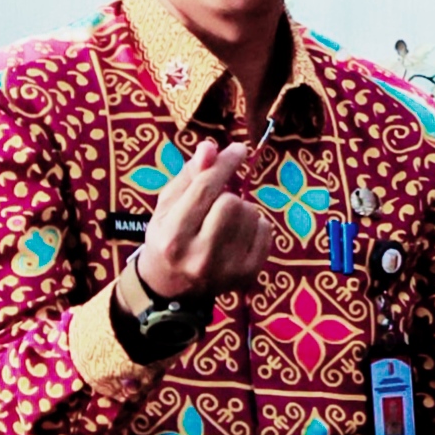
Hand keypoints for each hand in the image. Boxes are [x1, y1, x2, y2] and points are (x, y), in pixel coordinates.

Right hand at [133, 139, 274, 297]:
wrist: (171, 286)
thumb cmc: (168, 237)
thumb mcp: (168, 205)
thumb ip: (189, 175)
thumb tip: (211, 147)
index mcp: (172, 236)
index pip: (205, 189)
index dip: (225, 164)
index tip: (239, 149)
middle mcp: (200, 256)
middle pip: (232, 202)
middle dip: (227, 194)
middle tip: (217, 202)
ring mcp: (228, 268)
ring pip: (251, 214)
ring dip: (241, 209)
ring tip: (223, 221)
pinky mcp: (249, 273)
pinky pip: (266, 230)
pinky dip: (255, 225)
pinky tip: (237, 234)